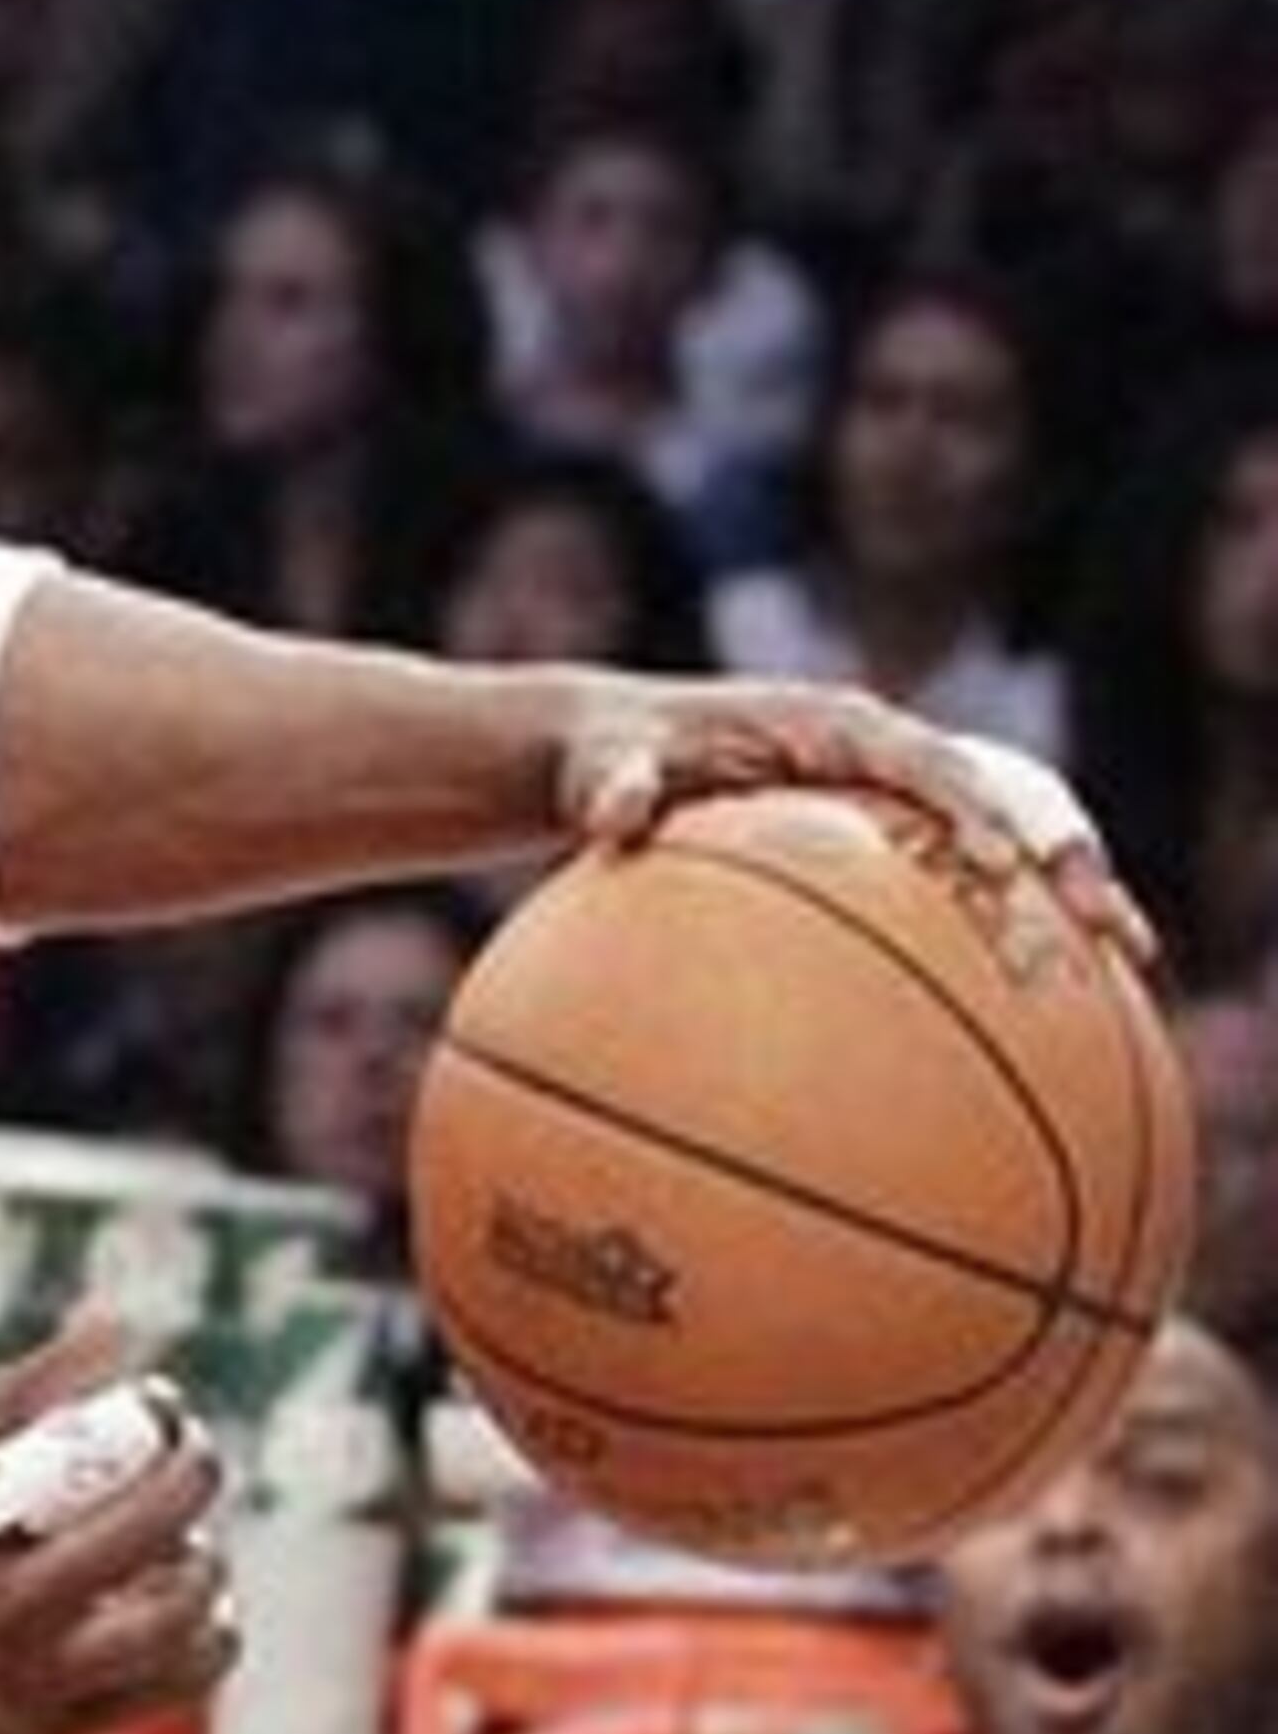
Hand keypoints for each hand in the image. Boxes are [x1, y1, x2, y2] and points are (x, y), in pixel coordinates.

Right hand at [0, 1314, 234, 1733]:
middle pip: (128, 1543)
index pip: (63, 1472)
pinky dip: (208, 1632)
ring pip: (166, 1625)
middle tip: (194, 1447)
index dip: (136, 1427)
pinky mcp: (54, 1725)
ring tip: (188, 1529)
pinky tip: (187, 1587)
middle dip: (184, 1479)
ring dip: (200, 1561)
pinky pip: (176, 1680)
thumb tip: (114, 1323)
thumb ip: (28, 1385)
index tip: (158, 1401)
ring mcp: (19, 1683)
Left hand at [553, 687, 1145, 966]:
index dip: (968, 802)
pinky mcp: (895, 846)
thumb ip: (613, 784)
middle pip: (1002, 791)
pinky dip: (1017, 926)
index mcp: (830, 725)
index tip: (1001, 861)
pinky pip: (971, 882)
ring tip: (1133, 959)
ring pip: (1010, 836)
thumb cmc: (607, 760)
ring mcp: (899, 801)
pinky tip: (1055, 1008)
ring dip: (1071, 888)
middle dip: (1063, 847)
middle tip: (1107, 922)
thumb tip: (616, 812)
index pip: (921, 757)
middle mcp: (885, 754)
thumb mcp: (601, 768)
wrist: (611, 757)